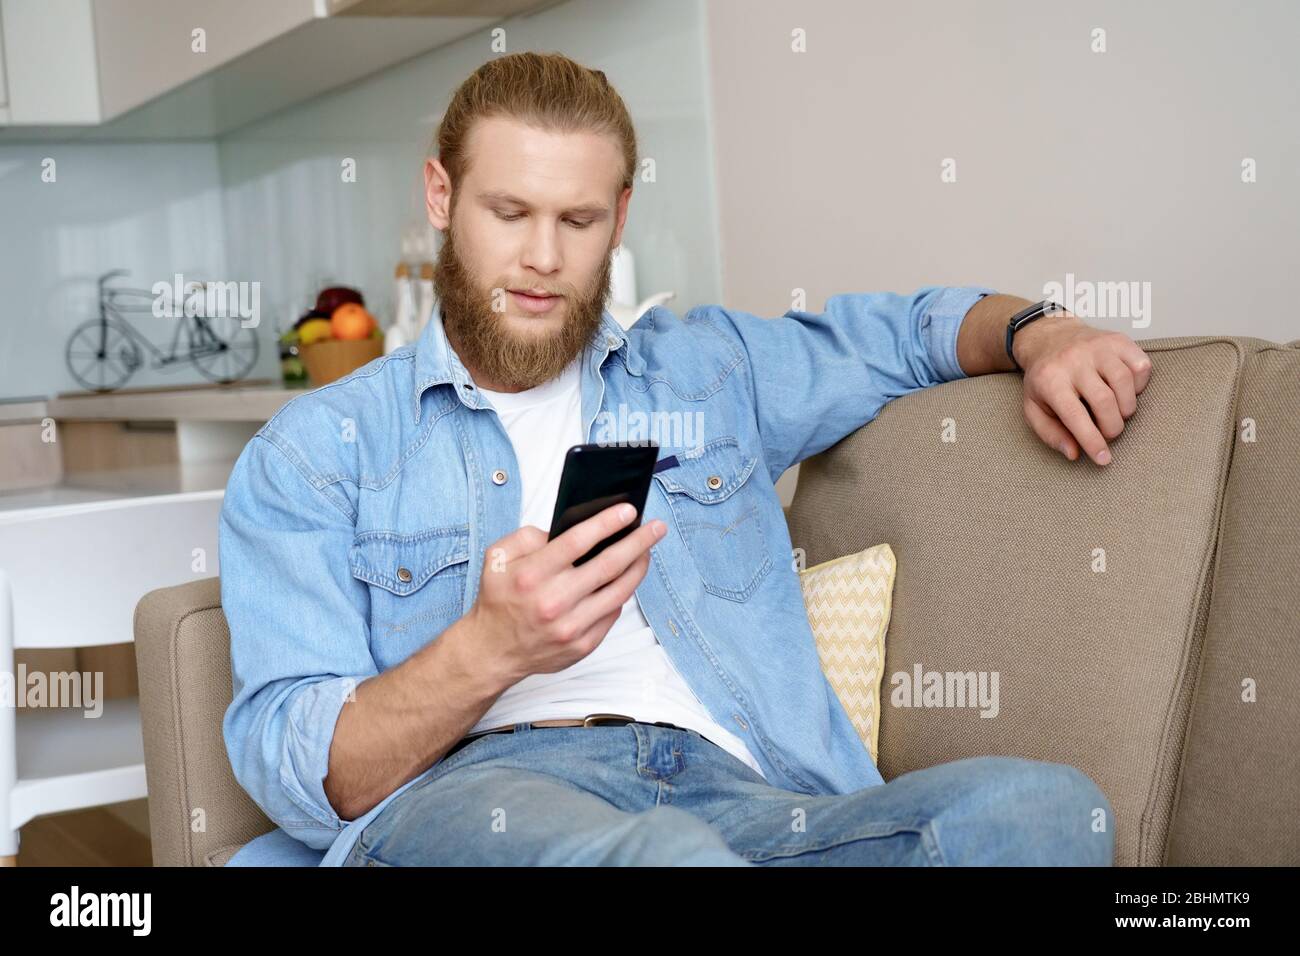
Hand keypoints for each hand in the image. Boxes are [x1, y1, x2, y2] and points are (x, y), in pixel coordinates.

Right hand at [465, 502, 666, 685]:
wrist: (492, 651)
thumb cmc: (499, 600)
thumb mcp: (497, 558)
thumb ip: (527, 537)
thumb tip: (566, 530)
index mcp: (532, 575)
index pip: (577, 541)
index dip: (607, 523)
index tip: (628, 511)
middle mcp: (553, 601)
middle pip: (608, 565)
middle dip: (638, 542)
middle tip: (656, 528)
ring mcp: (570, 627)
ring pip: (619, 591)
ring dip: (639, 567)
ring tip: (647, 551)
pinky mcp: (582, 645)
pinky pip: (612, 614)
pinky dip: (622, 594)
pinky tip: (626, 580)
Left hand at [1013, 312, 1152, 464]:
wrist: (1049, 337)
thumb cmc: (1044, 379)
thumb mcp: (1033, 408)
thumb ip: (1051, 434)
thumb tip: (1074, 453)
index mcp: (1050, 380)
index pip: (1075, 416)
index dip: (1092, 441)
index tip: (1103, 459)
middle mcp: (1075, 360)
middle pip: (1105, 401)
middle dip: (1112, 427)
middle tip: (1108, 433)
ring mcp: (1098, 347)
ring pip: (1125, 383)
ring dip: (1127, 409)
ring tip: (1116, 413)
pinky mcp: (1118, 340)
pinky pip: (1141, 365)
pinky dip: (1139, 385)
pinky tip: (1126, 391)